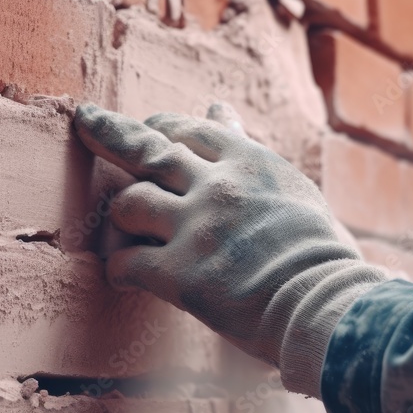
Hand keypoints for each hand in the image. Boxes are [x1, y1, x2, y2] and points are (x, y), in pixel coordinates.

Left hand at [73, 104, 387, 396]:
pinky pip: (126, 263)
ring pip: (128, 204)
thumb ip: (246, 148)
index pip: (187, 128)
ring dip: (120, 218)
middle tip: (85, 119)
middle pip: (143, 148)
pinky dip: (119, 268)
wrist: (328, 303)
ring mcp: (195, 228)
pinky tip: (123, 276)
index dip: (160, 126)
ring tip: (124, 233)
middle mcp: (216, 185)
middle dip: (107, 130)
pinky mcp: (180, 273)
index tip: (148, 129)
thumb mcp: (288, 185)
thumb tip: (220, 108)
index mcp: (247, 161)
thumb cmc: (318, 251)